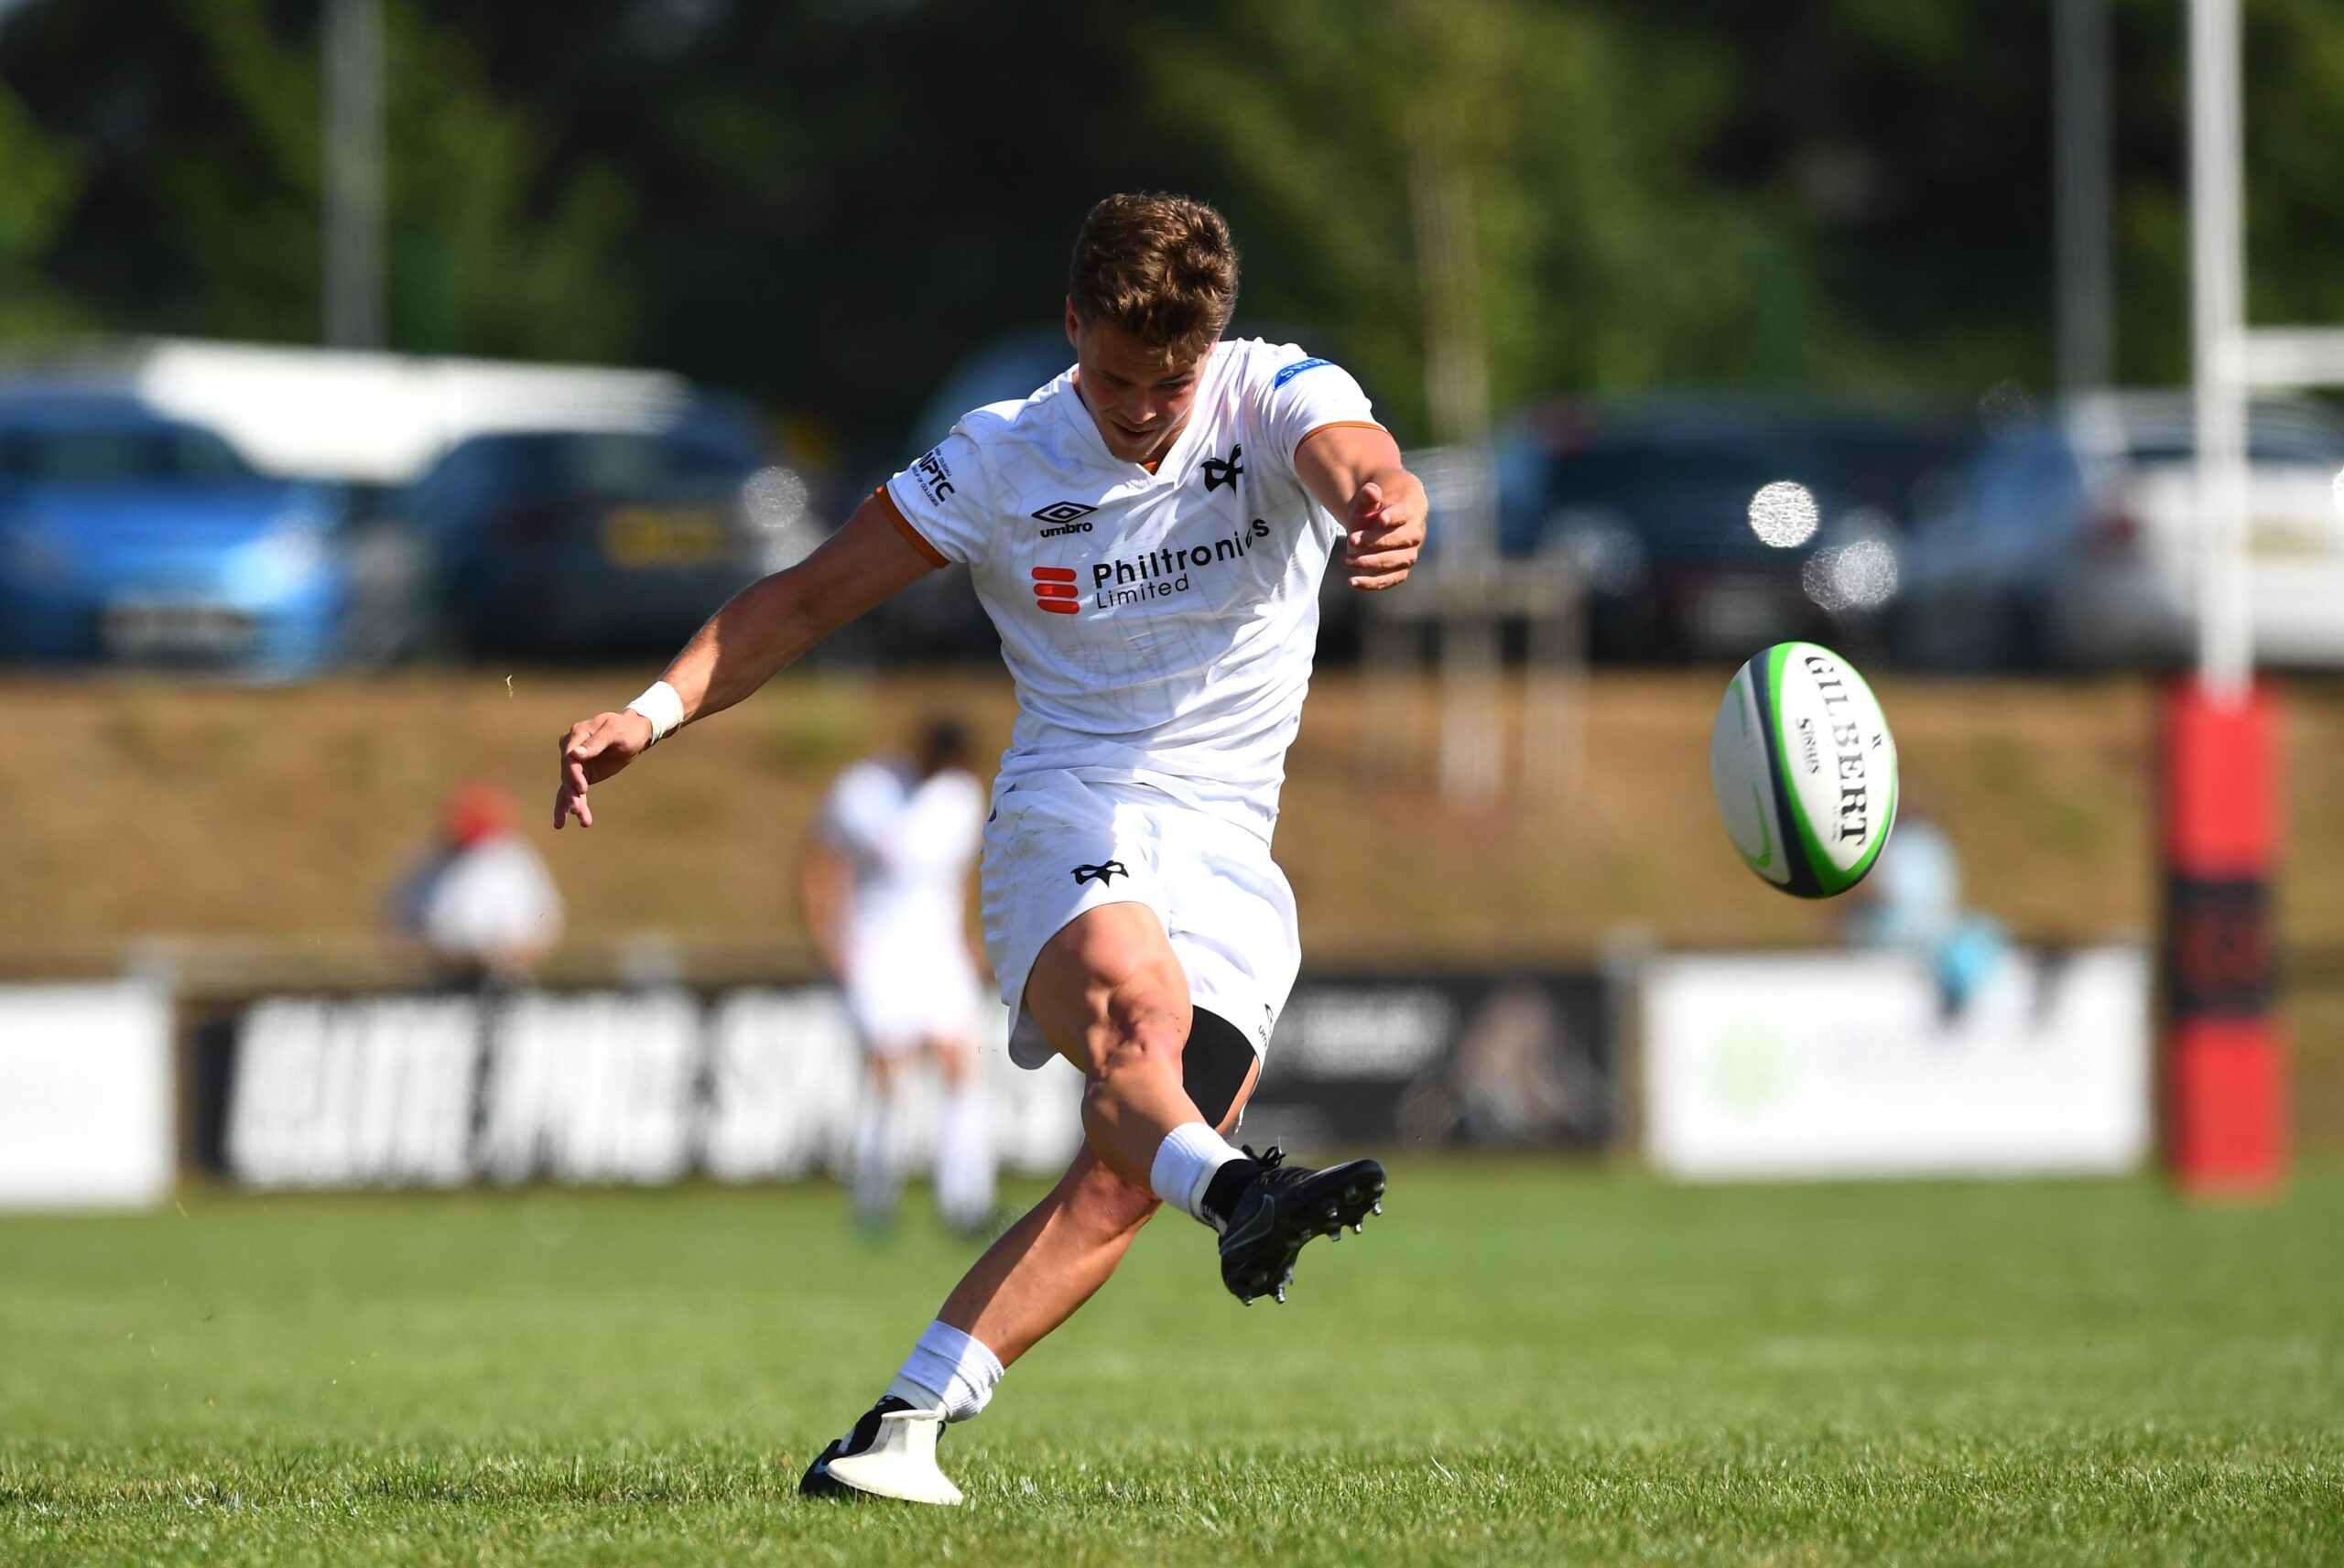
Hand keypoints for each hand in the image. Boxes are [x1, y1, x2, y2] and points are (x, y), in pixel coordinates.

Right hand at [553, 710, 654, 828]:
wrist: (634, 732)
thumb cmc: (625, 729)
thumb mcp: (614, 732)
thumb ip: (595, 743)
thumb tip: (575, 754)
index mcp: (577, 735)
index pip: (569, 757)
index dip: (573, 774)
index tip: (582, 789)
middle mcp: (571, 749)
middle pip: (568, 774)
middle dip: (571, 793)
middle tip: (576, 810)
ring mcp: (575, 763)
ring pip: (569, 786)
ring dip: (572, 804)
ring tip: (582, 820)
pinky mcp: (582, 775)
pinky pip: (574, 791)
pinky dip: (572, 805)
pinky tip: (569, 823)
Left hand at [1345, 474, 1426, 590]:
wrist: (1380, 525)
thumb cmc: (1374, 510)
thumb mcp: (1368, 502)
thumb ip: (1369, 496)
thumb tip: (1370, 490)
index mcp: (1409, 512)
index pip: (1404, 515)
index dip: (1394, 517)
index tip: (1380, 519)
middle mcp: (1413, 535)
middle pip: (1400, 540)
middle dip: (1375, 541)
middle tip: (1351, 540)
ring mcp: (1408, 555)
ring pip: (1394, 562)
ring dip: (1369, 563)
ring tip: (1345, 561)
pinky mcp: (1400, 571)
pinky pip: (1390, 580)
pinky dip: (1372, 583)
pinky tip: (1353, 582)